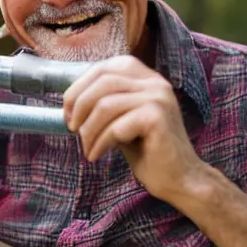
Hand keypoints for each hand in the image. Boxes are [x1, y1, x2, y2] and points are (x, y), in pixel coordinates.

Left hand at [63, 55, 201, 200]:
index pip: (104, 68)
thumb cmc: (147, 151)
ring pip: (105, 105)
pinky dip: (100, 143)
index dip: (79, 87)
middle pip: (103, 81)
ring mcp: (158, 97)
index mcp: (145, 77)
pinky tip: (97, 156)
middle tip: (72, 129)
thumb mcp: (121, 120)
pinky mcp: (157, 117)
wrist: (179, 179)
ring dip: (88, 130)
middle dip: (79, 106)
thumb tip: (70, 101)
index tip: (68, 111)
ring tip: (87, 149)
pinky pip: (116, 127)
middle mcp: (154, 81)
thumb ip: (104, 104)